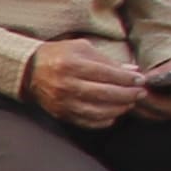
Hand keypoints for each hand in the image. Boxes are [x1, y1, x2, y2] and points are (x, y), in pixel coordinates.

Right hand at [27, 36, 146, 127]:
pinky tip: (113, 114)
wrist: (30, 70)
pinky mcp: (61, 113)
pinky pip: (87, 122)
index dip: (127, 78)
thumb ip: (107, 60)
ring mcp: (63, 102)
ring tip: (129, 103)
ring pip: (98, 111)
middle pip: (105, 94)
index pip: (107, 74)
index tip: (140, 79)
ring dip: (119, 109)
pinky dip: (104, 120)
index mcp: (72, 64)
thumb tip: (132, 70)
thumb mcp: (81, 49)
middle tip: (140, 93)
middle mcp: (66, 84)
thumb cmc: (59, 55)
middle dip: (128, 94)